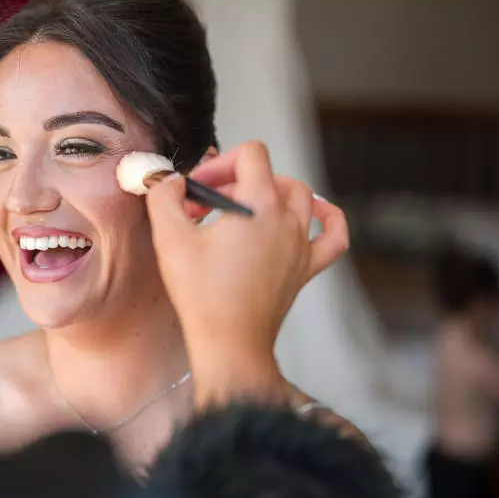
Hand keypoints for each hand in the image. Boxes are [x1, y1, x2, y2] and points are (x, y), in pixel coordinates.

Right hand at [146, 141, 349, 402]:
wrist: (229, 343)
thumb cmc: (202, 295)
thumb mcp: (170, 238)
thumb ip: (165, 197)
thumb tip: (172, 181)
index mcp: (259, 204)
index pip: (251, 155)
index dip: (220, 162)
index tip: (198, 189)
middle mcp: (288, 219)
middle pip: (271, 174)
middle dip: (236, 182)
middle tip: (206, 208)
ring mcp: (301, 245)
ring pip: (302, 197)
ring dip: (272, 193)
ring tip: (244, 210)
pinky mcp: (305, 269)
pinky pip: (333, 235)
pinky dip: (328, 218)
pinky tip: (315, 214)